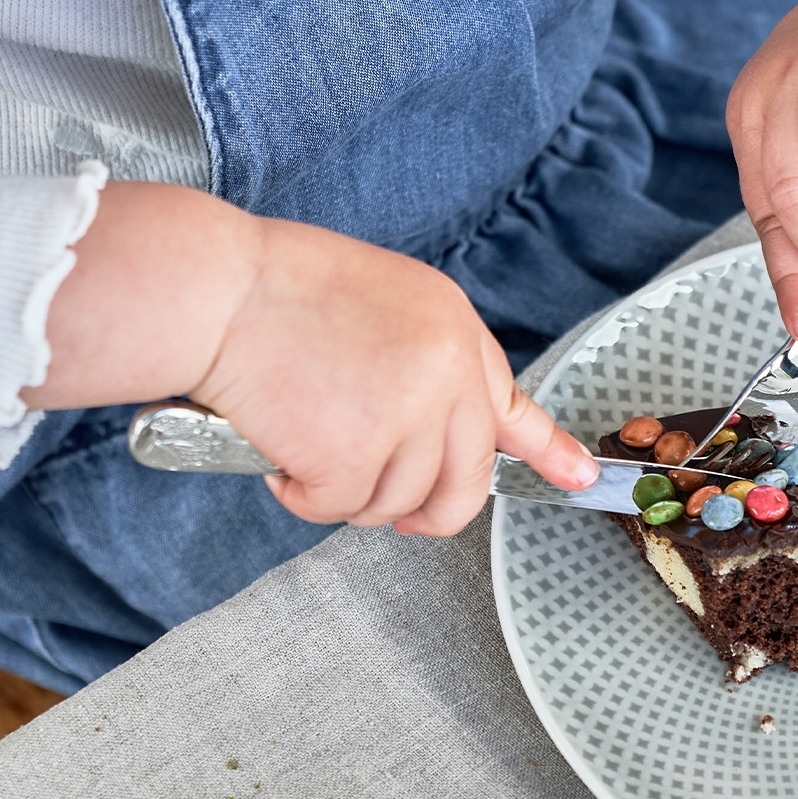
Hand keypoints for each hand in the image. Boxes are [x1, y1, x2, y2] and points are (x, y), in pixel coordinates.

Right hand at [25, 184, 595, 534]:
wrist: (219, 289)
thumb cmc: (275, 289)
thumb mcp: (379, 302)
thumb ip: (417, 361)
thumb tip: (427, 431)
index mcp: (454, 328)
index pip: (512, 404)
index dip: (545, 449)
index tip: (578, 477)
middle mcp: (449, 373)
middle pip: (466, 481)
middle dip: (427, 510)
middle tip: (384, 508)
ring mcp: (409, 415)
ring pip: (398, 501)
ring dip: (345, 492)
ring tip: (301, 440)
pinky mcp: (358, 454)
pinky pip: (340, 507)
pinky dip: (302, 495)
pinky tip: (277, 453)